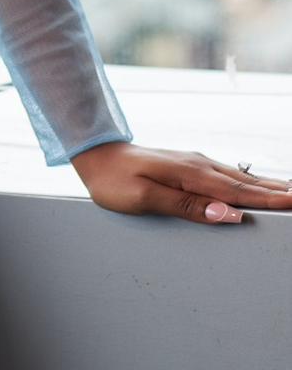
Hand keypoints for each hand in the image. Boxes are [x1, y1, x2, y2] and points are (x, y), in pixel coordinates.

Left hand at [71, 140, 291, 224]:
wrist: (96, 155)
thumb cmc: (115, 181)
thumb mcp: (144, 198)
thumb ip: (187, 206)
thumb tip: (228, 214)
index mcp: (191, 174)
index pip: (239, 193)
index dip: (269, 201)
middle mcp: (198, 165)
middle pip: (246, 183)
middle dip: (277, 192)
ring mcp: (195, 164)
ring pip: (239, 178)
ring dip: (267, 186)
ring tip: (290, 193)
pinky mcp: (190, 167)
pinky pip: (227, 177)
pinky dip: (249, 183)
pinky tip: (256, 187)